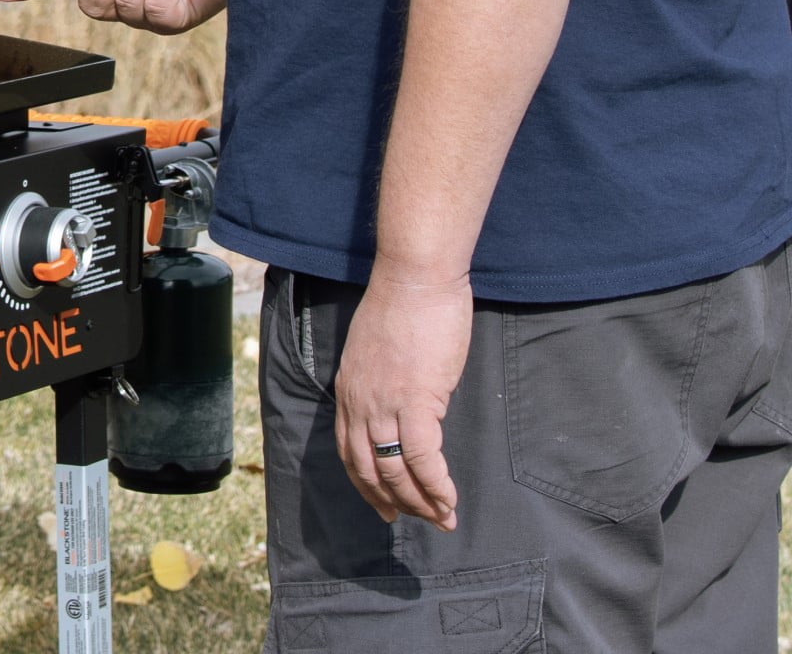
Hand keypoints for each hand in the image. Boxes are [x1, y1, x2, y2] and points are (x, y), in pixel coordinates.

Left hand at [333, 264, 470, 528]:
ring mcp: (384, 403)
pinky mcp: (415, 400)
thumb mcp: (378, 350)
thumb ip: (381, 381)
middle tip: (421, 520)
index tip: (383, 506)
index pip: (349, 450)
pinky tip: (450, 500)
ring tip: (444, 518)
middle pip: (369, 468)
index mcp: (348, 388)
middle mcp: (359, 400)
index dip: (366, 484)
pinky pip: (422, 458)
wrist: (415, 278)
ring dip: (420, 502)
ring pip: (395, 470)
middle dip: (394, 502)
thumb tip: (403, 406)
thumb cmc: (405, 306)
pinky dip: (436, 486)